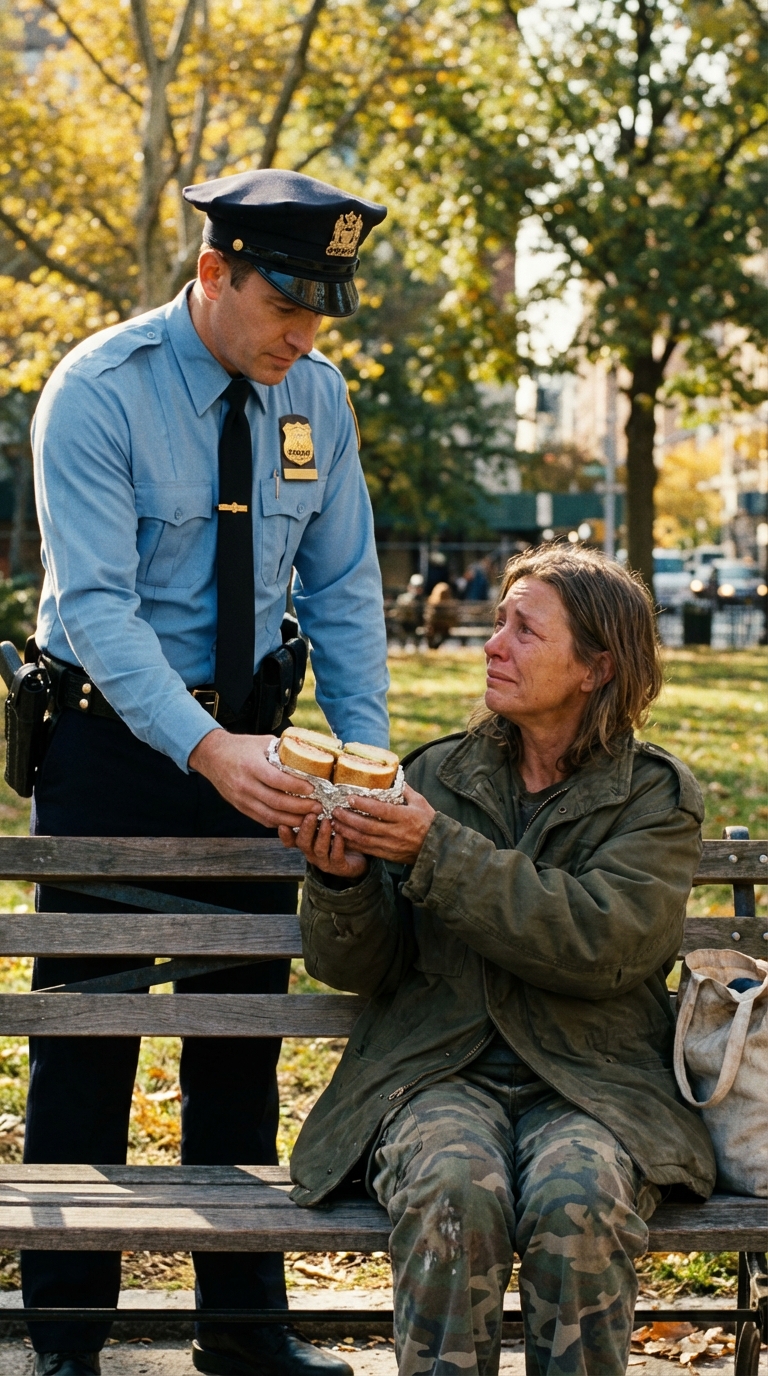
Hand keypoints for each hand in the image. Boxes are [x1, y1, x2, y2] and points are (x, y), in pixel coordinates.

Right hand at [189, 729, 321, 828]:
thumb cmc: (240, 747)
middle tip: (319, 807)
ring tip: (310, 817)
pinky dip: (280, 823)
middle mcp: (245, 785)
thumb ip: (282, 750)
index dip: (296, 786)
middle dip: (301, 807)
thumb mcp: (261, 742)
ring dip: (293, 819)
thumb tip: (308, 753)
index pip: (277, 780)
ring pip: (270, 815)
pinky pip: (262, 819)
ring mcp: (242, 799)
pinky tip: (293, 820)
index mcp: (251, 766)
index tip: (313, 789)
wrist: (211, 756)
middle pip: (276, 802)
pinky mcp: (241, 807)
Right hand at [278, 813, 367, 880]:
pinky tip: (340, 835)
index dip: (285, 834)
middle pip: (303, 842)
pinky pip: (336, 857)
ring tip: (328, 821)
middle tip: (311, 815)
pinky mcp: (339, 866)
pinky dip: (337, 846)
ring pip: (319, 849)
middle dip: (306, 828)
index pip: (290, 840)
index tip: (282, 825)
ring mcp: (324, 861)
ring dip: (322, 834)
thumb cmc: (338, 838)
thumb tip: (311, 791)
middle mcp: (311, 852)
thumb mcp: (324, 826)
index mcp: (306, 842)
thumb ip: (316, 814)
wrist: (357, 859)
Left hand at [329, 783, 435, 864]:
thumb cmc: (428, 822)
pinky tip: (342, 837)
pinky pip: (367, 850)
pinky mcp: (388, 855)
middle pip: (367, 826)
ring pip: (364, 839)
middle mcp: (396, 832)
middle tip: (335, 810)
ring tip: (334, 823)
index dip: (364, 804)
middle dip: (348, 818)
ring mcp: (391, 845)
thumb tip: (392, 776)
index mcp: (405, 817)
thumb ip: (405, 790)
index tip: (349, 797)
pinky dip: (353, 844)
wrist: (436, 848)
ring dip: (346, 831)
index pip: (381, 810)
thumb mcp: (420, 802)